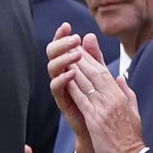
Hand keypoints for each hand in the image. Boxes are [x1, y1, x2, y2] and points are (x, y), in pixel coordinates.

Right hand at [47, 22, 88, 137]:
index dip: (60, 36)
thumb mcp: (98, 74)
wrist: (100, 127)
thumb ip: (94, 56)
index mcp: (69, 66)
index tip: (67, 26)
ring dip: (63, 59)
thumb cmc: (98, 99)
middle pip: (52, 54)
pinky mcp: (62, 101)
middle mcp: (61, 75)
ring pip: (52, 69)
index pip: (61, 46)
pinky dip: (63, 79)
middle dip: (61, 44)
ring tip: (75, 54)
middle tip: (74, 39)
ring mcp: (60, 88)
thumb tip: (90, 35)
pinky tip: (72, 73)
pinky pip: (56, 88)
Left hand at [67, 38, 144, 152]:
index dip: (92, 58)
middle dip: (81, 57)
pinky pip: (82, 99)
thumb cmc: (131, 139)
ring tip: (65, 56)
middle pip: (95, 72)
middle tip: (70, 45)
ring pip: (87, 82)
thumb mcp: (133, 111)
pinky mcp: (95, 120)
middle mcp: (112, 98)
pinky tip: (65, 78)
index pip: (105, 71)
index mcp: (121, 95)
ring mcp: (104, 108)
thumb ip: (126, 92)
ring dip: (75, 68)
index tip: (82, 48)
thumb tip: (121, 78)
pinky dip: (73, 87)